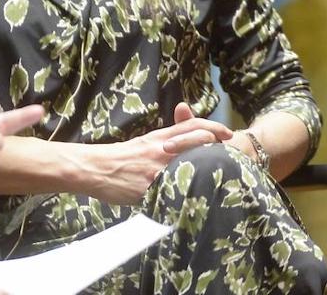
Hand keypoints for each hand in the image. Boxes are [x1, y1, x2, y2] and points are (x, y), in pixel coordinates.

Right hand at [85, 101, 231, 203]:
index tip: (227, 133)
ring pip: (191, 165)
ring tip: (222, 179)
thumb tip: (179, 146)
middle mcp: (162, 150)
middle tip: (232, 158)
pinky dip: (187, 194)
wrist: (94, 167)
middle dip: (218, 148)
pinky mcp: (150, 187)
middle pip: (198, 141)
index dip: (213, 127)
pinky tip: (199, 201)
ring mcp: (157, 169)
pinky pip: (174, 190)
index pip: (191, 125)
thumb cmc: (117, 158)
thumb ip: (162, 143)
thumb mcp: (142, 143)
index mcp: (159, 138)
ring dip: (208, 171)